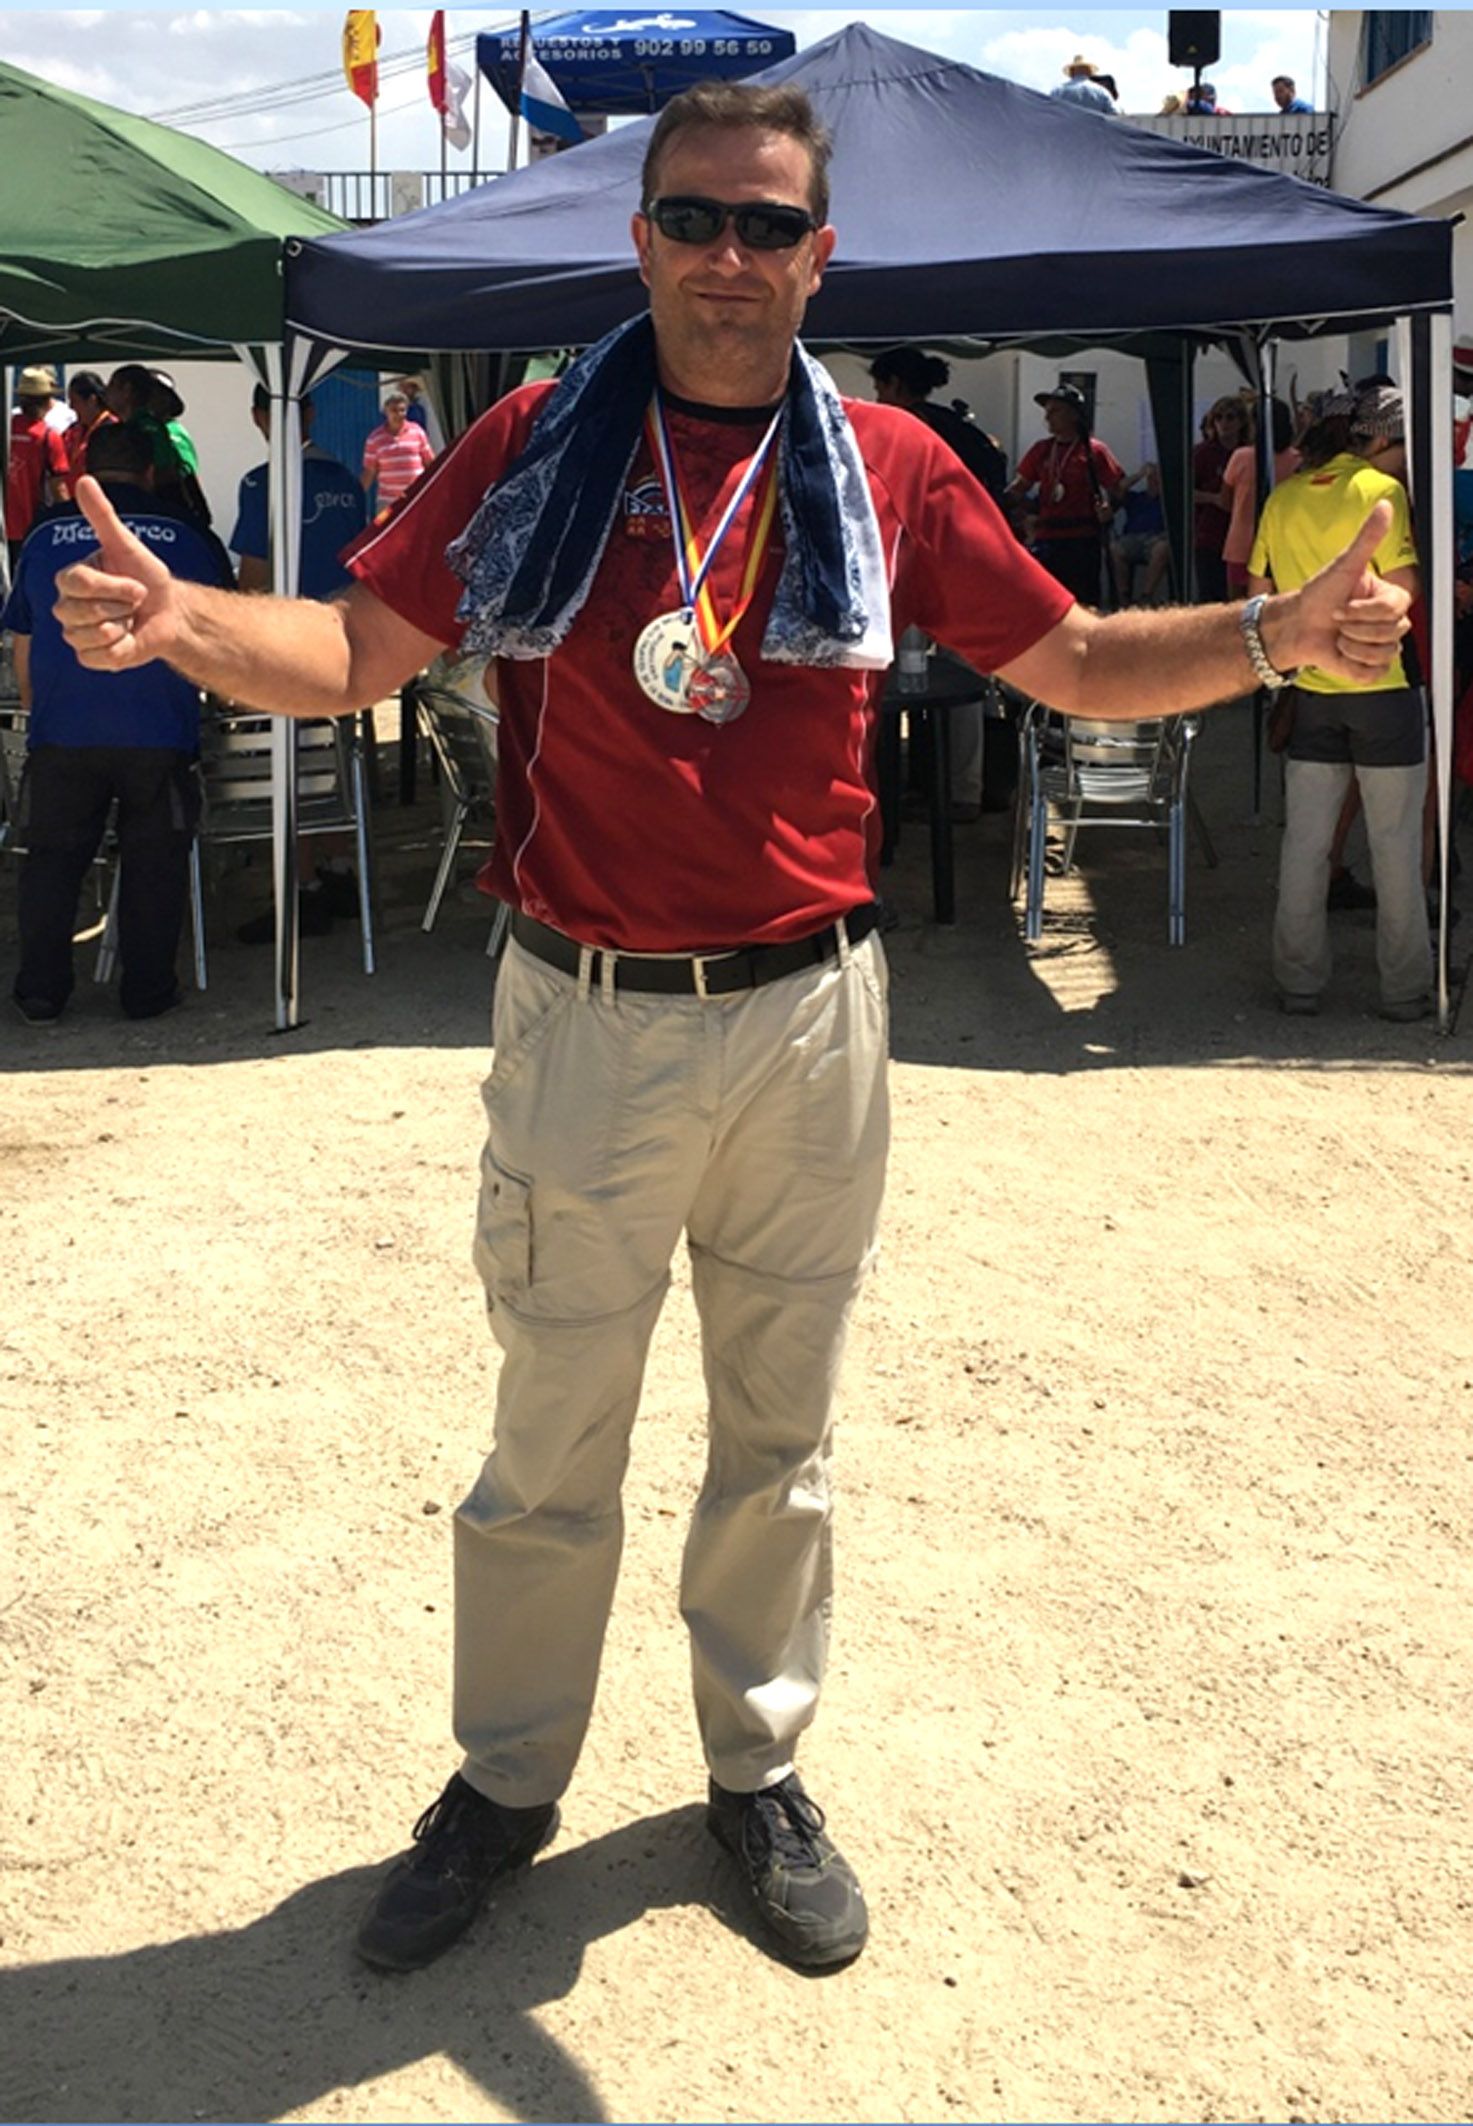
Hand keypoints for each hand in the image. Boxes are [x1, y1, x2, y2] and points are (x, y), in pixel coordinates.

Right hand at [52, 475, 184, 671]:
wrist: (170, 613)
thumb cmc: (148, 579)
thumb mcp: (127, 544)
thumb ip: (102, 515)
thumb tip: (85, 482)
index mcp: (72, 579)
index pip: (77, 583)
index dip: (112, 586)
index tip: (135, 584)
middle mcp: (69, 606)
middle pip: (80, 611)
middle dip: (119, 606)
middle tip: (134, 602)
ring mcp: (77, 633)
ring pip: (89, 635)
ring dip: (120, 627)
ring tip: (129, 619)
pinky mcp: (90, 657)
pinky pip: (98, 657)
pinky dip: (120, 649)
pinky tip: (127, 638)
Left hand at [1266, 501, 1410, 683]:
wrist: (1295, 626)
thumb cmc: (1318, 595)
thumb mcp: (1344, 565)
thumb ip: (1367, 538)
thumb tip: (1384, 506)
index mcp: (1389, 599)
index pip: (1394, 611)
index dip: (1364, 612)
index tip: (1342, 606)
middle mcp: (1389, 623)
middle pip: (1392, 634)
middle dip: (1355, 628)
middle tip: (1337, 621)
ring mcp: (1380, 647)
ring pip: (1383, 655)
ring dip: (1351, 646)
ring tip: (1337, 636)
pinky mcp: (1369, 669)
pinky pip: (1372, 674)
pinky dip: (1351, 665)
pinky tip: (1338, 652)